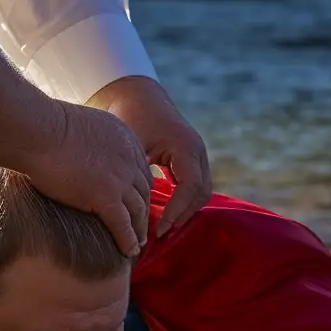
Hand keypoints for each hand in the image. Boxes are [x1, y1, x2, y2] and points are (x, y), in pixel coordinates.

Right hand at [16, 100, 153, 258]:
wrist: (38, 131)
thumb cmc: (45, 126)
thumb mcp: (81, 127)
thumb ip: (90, 141)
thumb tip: (78, 149)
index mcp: (124, 139)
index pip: (140, 170)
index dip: (139, 189)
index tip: (136, 201)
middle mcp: (129, 159)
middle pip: (144, 191)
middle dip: (144, 211)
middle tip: (143, 227)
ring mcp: (119, 179)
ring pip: (138, 210)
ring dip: (140, 230)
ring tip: (138, 244)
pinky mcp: (105, 196)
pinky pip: (123, 224)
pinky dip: (128, 240)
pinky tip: (129, 252)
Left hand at [92, 75, 212, 239]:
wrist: (138, 97)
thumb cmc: (131, 117)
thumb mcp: (131, 144)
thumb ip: (134, 173)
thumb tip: (128, 209)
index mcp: (185, 146)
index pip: (190, 187)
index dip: (176, 210)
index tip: (158, 228)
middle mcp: (197, 150)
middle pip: (202, 192)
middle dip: (183, 214)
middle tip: (160, 233)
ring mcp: (197, 154)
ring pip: (202, 191)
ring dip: (185, 210)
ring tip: (162, 227)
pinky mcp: (191, 159)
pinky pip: (195, 185)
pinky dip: (184, 201)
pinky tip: (164, 213)